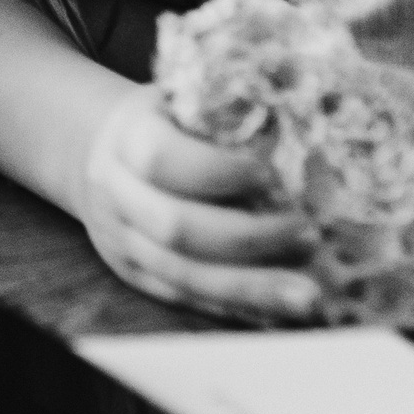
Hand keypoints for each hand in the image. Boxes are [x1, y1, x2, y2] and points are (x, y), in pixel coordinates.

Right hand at [81, 84, 321, 323]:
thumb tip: (312, 120)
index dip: (217, 171)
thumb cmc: (166, 123)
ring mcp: (121, 238)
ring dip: (250, 287)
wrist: (101, 153)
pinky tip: (279, 312)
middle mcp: (116, 191)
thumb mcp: (181, 100)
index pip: (161, 157)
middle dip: (248, 238)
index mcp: (127, 136)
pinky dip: (235, 308)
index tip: (270, 174)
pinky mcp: (135, 274)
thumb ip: (226, 110)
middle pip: (173, 226)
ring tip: (311, 294)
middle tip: (309, 236)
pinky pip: (186, 299)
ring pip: (181, 274)